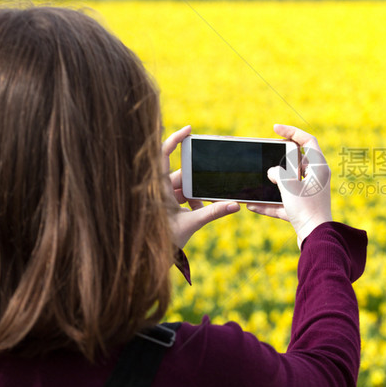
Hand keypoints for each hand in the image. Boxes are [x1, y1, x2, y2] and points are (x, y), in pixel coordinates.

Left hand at [162, 125, 239, 248]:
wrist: (151, 257)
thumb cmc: (165, 239)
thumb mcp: (192, 224)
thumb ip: (214, 213)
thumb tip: (235, 205)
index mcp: (159, 187)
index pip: (163, 154)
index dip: (174, 139)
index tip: (189, 129)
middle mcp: (158, 188)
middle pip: (181, 174)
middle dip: (196, 183)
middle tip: (201, 196)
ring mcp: (161, 196)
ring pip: (182, 186)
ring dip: (194, 195)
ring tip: (197, 210)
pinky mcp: (166, 204)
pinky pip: (181, 195)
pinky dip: (191, 201)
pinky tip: (196, 212)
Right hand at [247, 124, 332, 247]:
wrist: (315, 238)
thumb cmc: (306, 208)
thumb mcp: (288, 184)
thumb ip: (279, 172)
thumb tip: (272, 172)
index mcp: (319, 167)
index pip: (308, 141)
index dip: (292, 131)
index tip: (275, 129)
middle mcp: (316, 179)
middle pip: (298, 162)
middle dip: (280, 159)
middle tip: (266, 155)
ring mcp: (309, 195)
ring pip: (289, 183)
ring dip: (273, 183)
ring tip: (257, 180)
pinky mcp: (303, 210)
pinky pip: (284, 203)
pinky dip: (270, 204)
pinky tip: (252, 206)